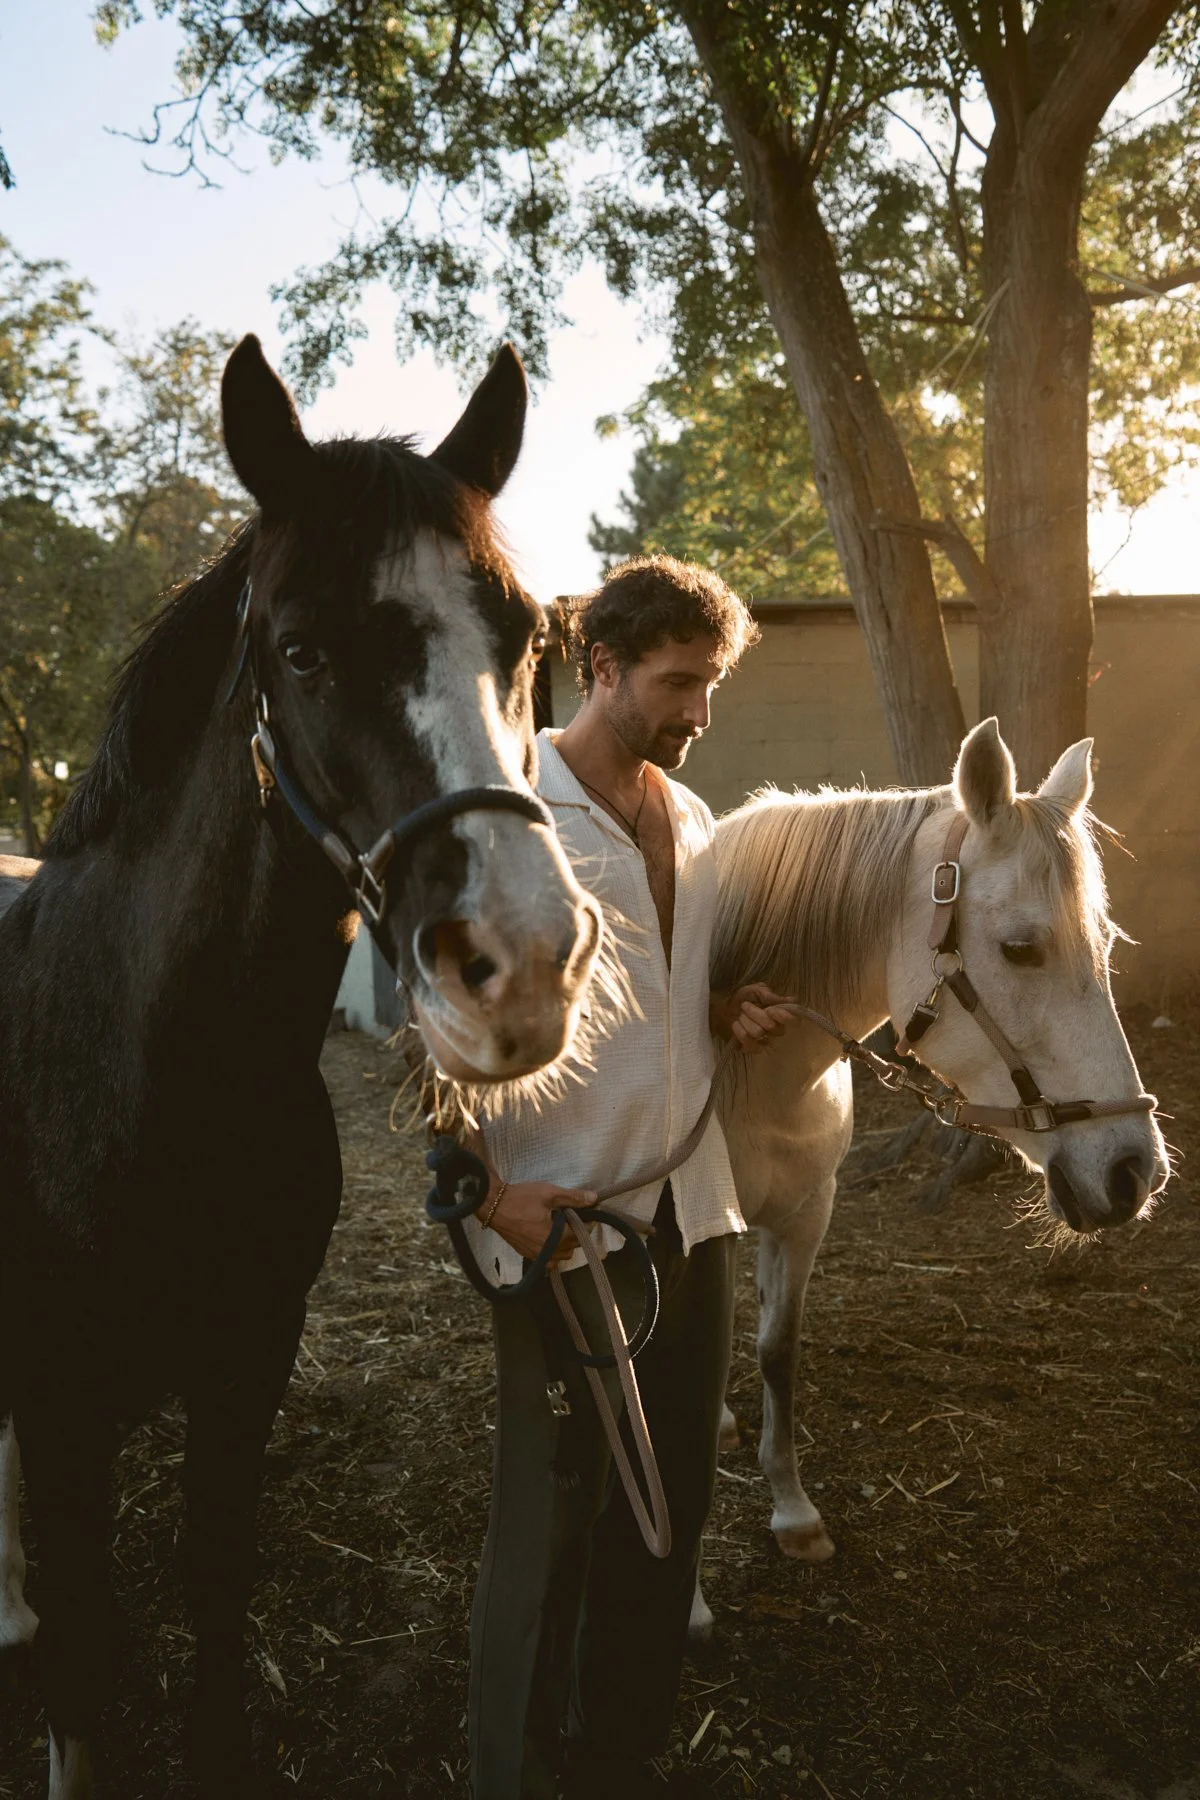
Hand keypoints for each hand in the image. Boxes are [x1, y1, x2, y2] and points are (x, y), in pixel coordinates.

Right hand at [484, 1179, 598, 1262]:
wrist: (492, 1205)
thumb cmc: (521, 1198)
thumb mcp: (549, 1193)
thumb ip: (573, 1198)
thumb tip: (594, 1199)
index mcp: (554, 1236)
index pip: (580, 1235)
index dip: (588, 1223)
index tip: (590, 1213)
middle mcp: (547, 1251)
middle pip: (572, 1247)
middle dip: (577, 1233)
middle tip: (574, 1216)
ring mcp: (536, 1255)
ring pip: (561, 1256)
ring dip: (566, 1244)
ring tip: (562, 1227)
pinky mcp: (527, 1255)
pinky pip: (548, 1260)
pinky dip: (553, 1251)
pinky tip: (550, 1237)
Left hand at [710, 982, 796, 1053]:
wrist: (721, 1008)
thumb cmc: (741, 998)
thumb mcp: (755, 990)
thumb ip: (771, 995)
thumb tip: (792, 1000)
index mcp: (779, 1015)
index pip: (791, 1020)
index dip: (780, 1015)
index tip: (769, 1009)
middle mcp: (775, 1030)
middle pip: (771, 1026)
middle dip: (754, 1013)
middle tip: (745, 1006)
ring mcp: (764, 1041)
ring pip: (758, 1033)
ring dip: (744, 1021)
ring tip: (739, 1016)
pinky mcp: (751, 1049)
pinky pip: (749, 1043)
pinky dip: (739, 1031)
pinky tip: (735, 1025)